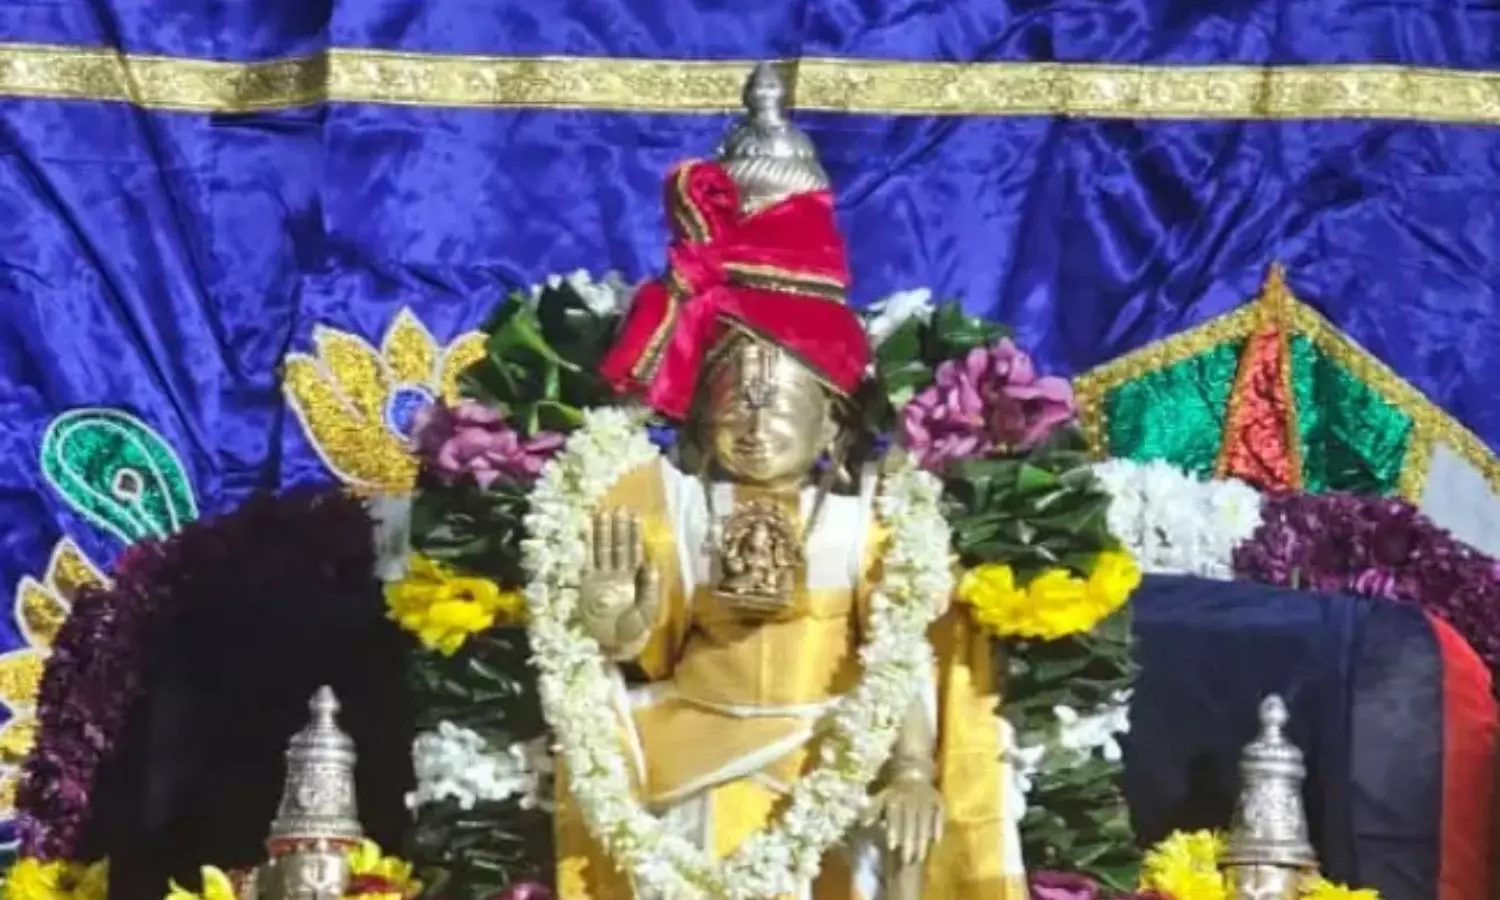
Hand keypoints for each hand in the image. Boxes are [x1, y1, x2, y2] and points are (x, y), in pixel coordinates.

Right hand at [579, 509, 660, 658]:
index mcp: (634, 580)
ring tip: (604, 512)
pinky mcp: (586, 585)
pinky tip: (587, 531)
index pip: (634, 551)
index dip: (634, 533)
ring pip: (603, 549)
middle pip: (618, 546)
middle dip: (619, 527)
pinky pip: (587, 560)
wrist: (612, 648)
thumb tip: (653, 564)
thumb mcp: (647, 613)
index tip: (635, 514)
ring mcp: (601, 578)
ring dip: (604, 531)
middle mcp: (617, 575)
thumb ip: (650, 590)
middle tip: (620, 507)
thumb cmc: (632, 633)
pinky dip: (587, 545)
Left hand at [863, 761, 944, 868]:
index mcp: (894, 797)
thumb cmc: (894, 795)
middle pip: (910, 821)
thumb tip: (864, 823)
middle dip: (908, 841)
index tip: (891, 847)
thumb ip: (872, 812)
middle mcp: (911, 797)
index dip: (893, 830)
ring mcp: (926, 798)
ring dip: (923, 839)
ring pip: (925, 821)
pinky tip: (936, 841)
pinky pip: (939, 815)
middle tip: (906, 860)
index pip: (894, 815)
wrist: (912, 776)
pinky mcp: (938, 801)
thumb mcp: (880, 800)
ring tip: (920, 857)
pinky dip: (938, 827)